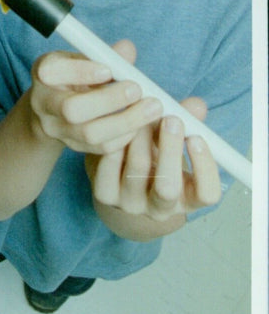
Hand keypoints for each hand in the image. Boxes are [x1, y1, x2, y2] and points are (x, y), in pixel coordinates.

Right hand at [30, 40, 162, 154]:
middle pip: (71, 109)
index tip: (109, 70)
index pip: (52, 71)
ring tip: (152, 108)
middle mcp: (43, 102)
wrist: (57, 107)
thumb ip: (104, 55)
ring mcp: (56, 128)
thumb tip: (127, 49)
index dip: (80, 71)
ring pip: (89, 133)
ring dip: (125, 121)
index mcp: (44, 72)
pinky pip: (101, 147)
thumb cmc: (75, 75)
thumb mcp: (83, 59)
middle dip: (109, 101)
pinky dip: (125, 136)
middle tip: (137, 90)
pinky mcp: (73, 146)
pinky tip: (142, 124)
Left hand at [87, 96, 221, 226]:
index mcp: (187, 199)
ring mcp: (131, 204)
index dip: (204, 167)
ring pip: (137, 169)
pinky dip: (115, 140)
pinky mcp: (106, 193)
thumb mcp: (174, 140)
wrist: (118, 169)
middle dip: (170, 150)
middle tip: (171, 119)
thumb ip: (187, 123)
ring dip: (141, 136)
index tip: (197, 137)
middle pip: (168, 188)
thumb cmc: (155, 150)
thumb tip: (196, 105)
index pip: (207, 194)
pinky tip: (119, 122)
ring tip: (141, 111)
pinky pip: (110, 164)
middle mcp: (161, 208)